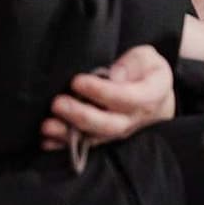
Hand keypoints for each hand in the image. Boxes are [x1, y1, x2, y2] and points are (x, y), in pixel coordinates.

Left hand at [38, 45, 173, 149]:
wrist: (156, 99)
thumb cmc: (146, 72)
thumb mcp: (147, 58)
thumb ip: (132, 63)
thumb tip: (114, 77)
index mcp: (150, 95)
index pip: (127, 98)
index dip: (101, 91)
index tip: (77, 81)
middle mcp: (134, 119)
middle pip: (109, 124)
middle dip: (81, 115)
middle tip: (57, 103)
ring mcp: (118, 132)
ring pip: (94, 138)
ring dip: (68, 134)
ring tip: (47, 125)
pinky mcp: (103, 139)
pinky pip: (84, 146)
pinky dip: (64, 145)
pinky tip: (46, 141)